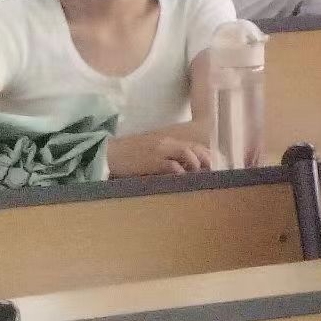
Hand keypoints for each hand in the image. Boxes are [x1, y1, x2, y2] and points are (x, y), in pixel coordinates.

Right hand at [107, 134, 222, 176]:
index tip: (213, 165)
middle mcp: (166, 143)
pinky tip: (184, 179)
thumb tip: (181, 169)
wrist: (107, 154)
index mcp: (166, 141)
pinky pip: (171, 165)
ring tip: (200, 176)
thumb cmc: (127, 155)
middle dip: (207, 160)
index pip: (193, 145)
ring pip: (187, 154)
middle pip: (194, 149)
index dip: (206, 154)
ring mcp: (159, 151)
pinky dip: (180, 172)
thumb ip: (165, 156)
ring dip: (196, 165)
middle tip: (213, 172)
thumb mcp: (149, 151)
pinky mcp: (151, 161)